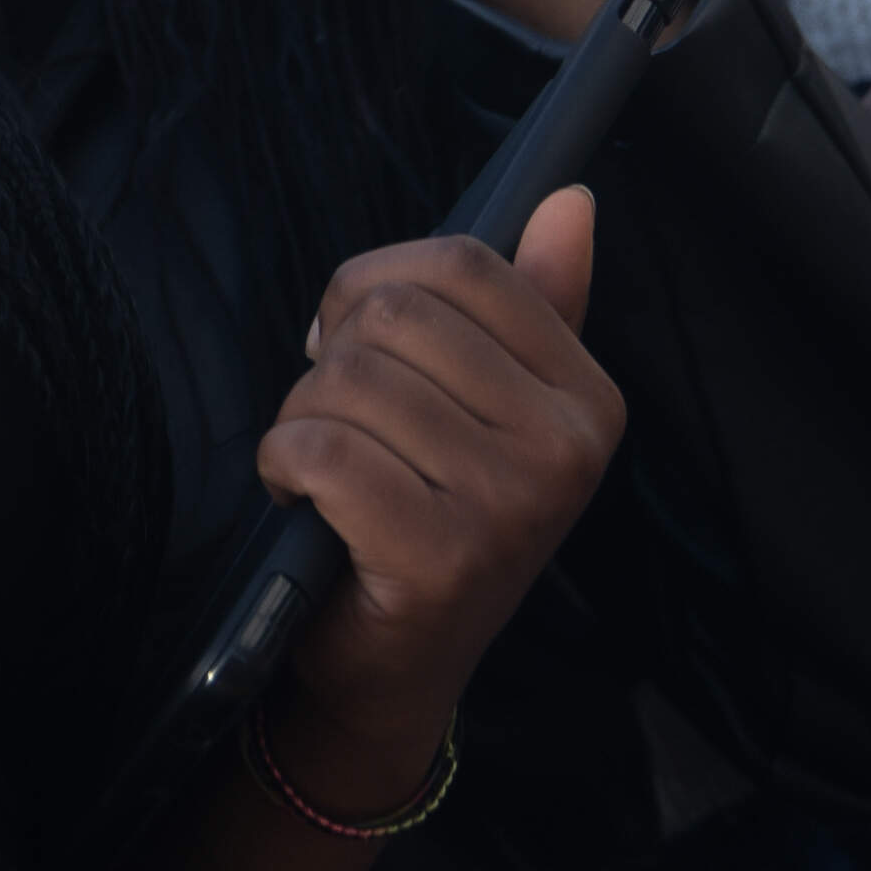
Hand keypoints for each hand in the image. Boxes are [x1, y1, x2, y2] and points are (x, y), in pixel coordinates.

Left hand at [261, 187, 626, 781]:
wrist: (394, 671)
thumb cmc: (431, 518)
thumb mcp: (489, 409)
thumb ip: (531, 303)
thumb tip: (570, 199)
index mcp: (587, 398)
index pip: (464, 263)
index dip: (377, 283)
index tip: (357, 337)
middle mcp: (566, 451)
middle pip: (396, 316)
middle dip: (332, 358)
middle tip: (338, 421)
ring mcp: (511, 506)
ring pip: (349, 381)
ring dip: (302, 419)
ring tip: (324, 471)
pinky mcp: (442, 557)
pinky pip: (322, 450)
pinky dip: (283, 466)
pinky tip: (302, 501)